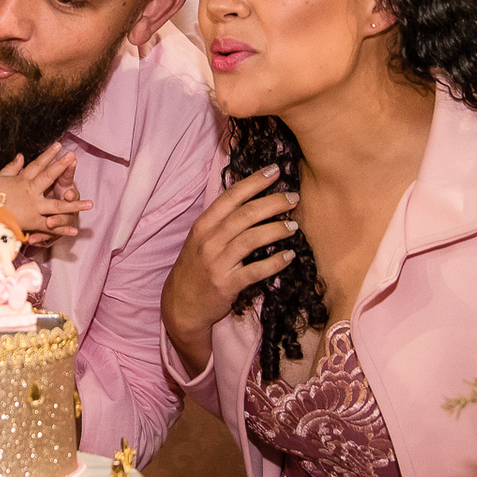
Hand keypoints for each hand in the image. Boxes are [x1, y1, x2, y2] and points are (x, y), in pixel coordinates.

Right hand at [0, 143, 93, 241]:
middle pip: (49, 177)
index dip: (48, 154)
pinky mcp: (34, 223)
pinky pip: (51, 226)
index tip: (59, 145)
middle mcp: (31, 192)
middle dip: (62, 166)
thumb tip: (21, 155)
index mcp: (23, 181)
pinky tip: (76, 230)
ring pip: (58, 206)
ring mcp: (34, 208)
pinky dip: (62, 229)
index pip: (37, 165)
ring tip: (91, 204)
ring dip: (75, 205)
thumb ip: (12, 167)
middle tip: (73, 156)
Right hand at [161, 165, 297, 377]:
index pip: (231, 196)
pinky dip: (275, 262)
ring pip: (251, 239)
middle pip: (245, 214)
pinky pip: (255, 270)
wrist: (181, 305)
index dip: (254, 181)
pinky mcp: (226, 284)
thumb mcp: (201, 240)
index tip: (275, 170)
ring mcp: (217, 262)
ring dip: (276, 230)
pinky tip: (289, 256)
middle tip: (294, 197)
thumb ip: (222, 222)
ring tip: (294, 227)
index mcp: (203, 225)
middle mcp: (209, 240)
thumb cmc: (196, 268)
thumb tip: (253, 200)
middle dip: (273, 202)